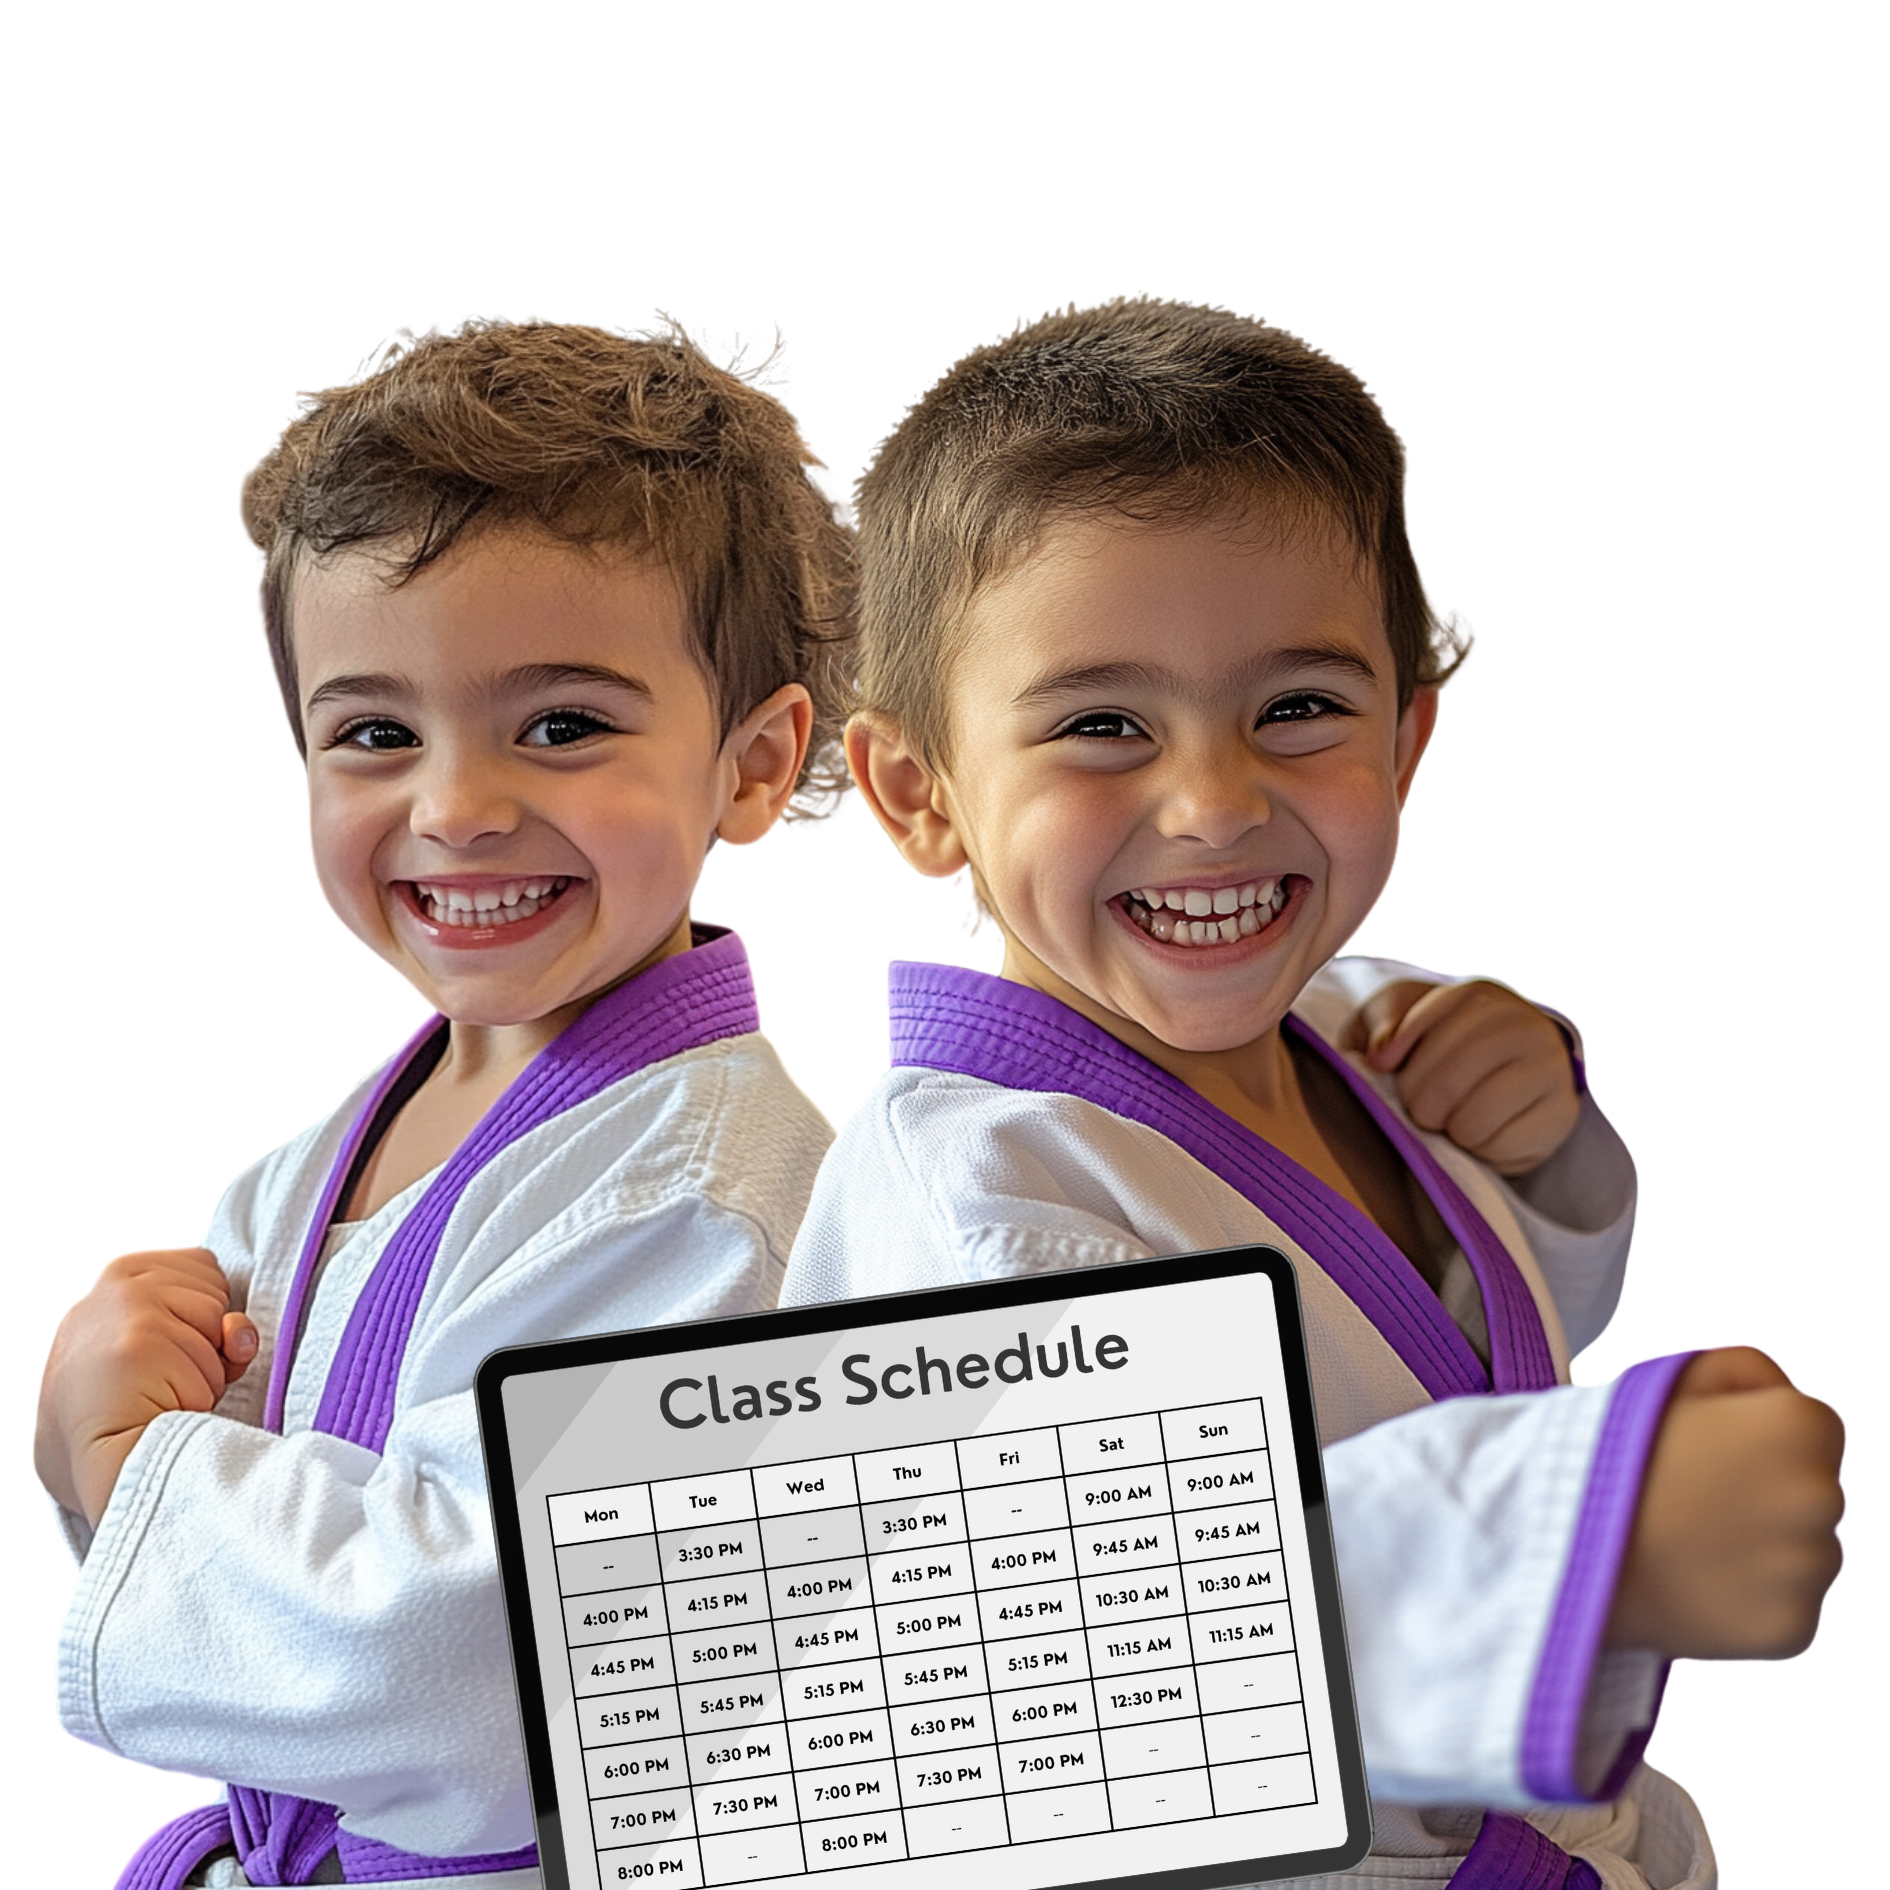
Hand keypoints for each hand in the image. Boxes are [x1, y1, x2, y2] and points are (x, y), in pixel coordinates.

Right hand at [33, 1248, 258, 1527]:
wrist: (103, 1476)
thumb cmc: (133, 1425)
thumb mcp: (162, 1354)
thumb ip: (200, 1324)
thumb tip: (239, 1335)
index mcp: (106, 1290)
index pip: (196, 1264)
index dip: (207, 1313)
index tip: (181, 1351)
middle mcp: (106, 1291)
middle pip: (212, 1283)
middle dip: (210, 1336)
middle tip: (171, 1382)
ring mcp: (120, 1309)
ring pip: (218, 1316)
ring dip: (209, 1366)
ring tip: (164, 1399)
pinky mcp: (140, 1334)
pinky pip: (217, 1344)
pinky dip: (208, 1383)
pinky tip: (169, 1406)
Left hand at [1349, 978, 1581, 1175]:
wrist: (1489, 1080)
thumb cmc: (1432, 1048)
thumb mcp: (1396, 1019)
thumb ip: (1382, 1023)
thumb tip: (1382, 1055)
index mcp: (1479, 996)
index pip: (1424, 1024)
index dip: (1395, 1051)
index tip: (1381, 1066)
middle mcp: (1524, 1023)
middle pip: (1449, 1079)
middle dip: (1419, 1103)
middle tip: (1418, 1108)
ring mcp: (1551, 1066)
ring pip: (1474, 1118)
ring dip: (1450, 1129)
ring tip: (1450, 1120)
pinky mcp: (1562, 1112)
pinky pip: (1502, 1145)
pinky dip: (1481, 1150)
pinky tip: (1481, 1134)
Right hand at [1606, 1347, 1845, 1659]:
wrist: (1567, 1544)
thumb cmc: (1615, 1452)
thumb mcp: (1673, 1377)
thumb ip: (1746, 1368)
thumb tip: (1781, 1395)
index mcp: (1799, 1427)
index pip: (1818, 1430)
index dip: (1763, 1436)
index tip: (1716, 1451)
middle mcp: (1822, 1496)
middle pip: (1816, 1492)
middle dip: (1772, 1493)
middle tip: (1700, 1499)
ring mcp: (1810, 1568)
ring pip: (1808, 1552)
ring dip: (1768, 1550)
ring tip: (1695, 1544)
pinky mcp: (1793, 1627)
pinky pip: (1790, 1608)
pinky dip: (1754, 1602)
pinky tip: (1701, 1583)